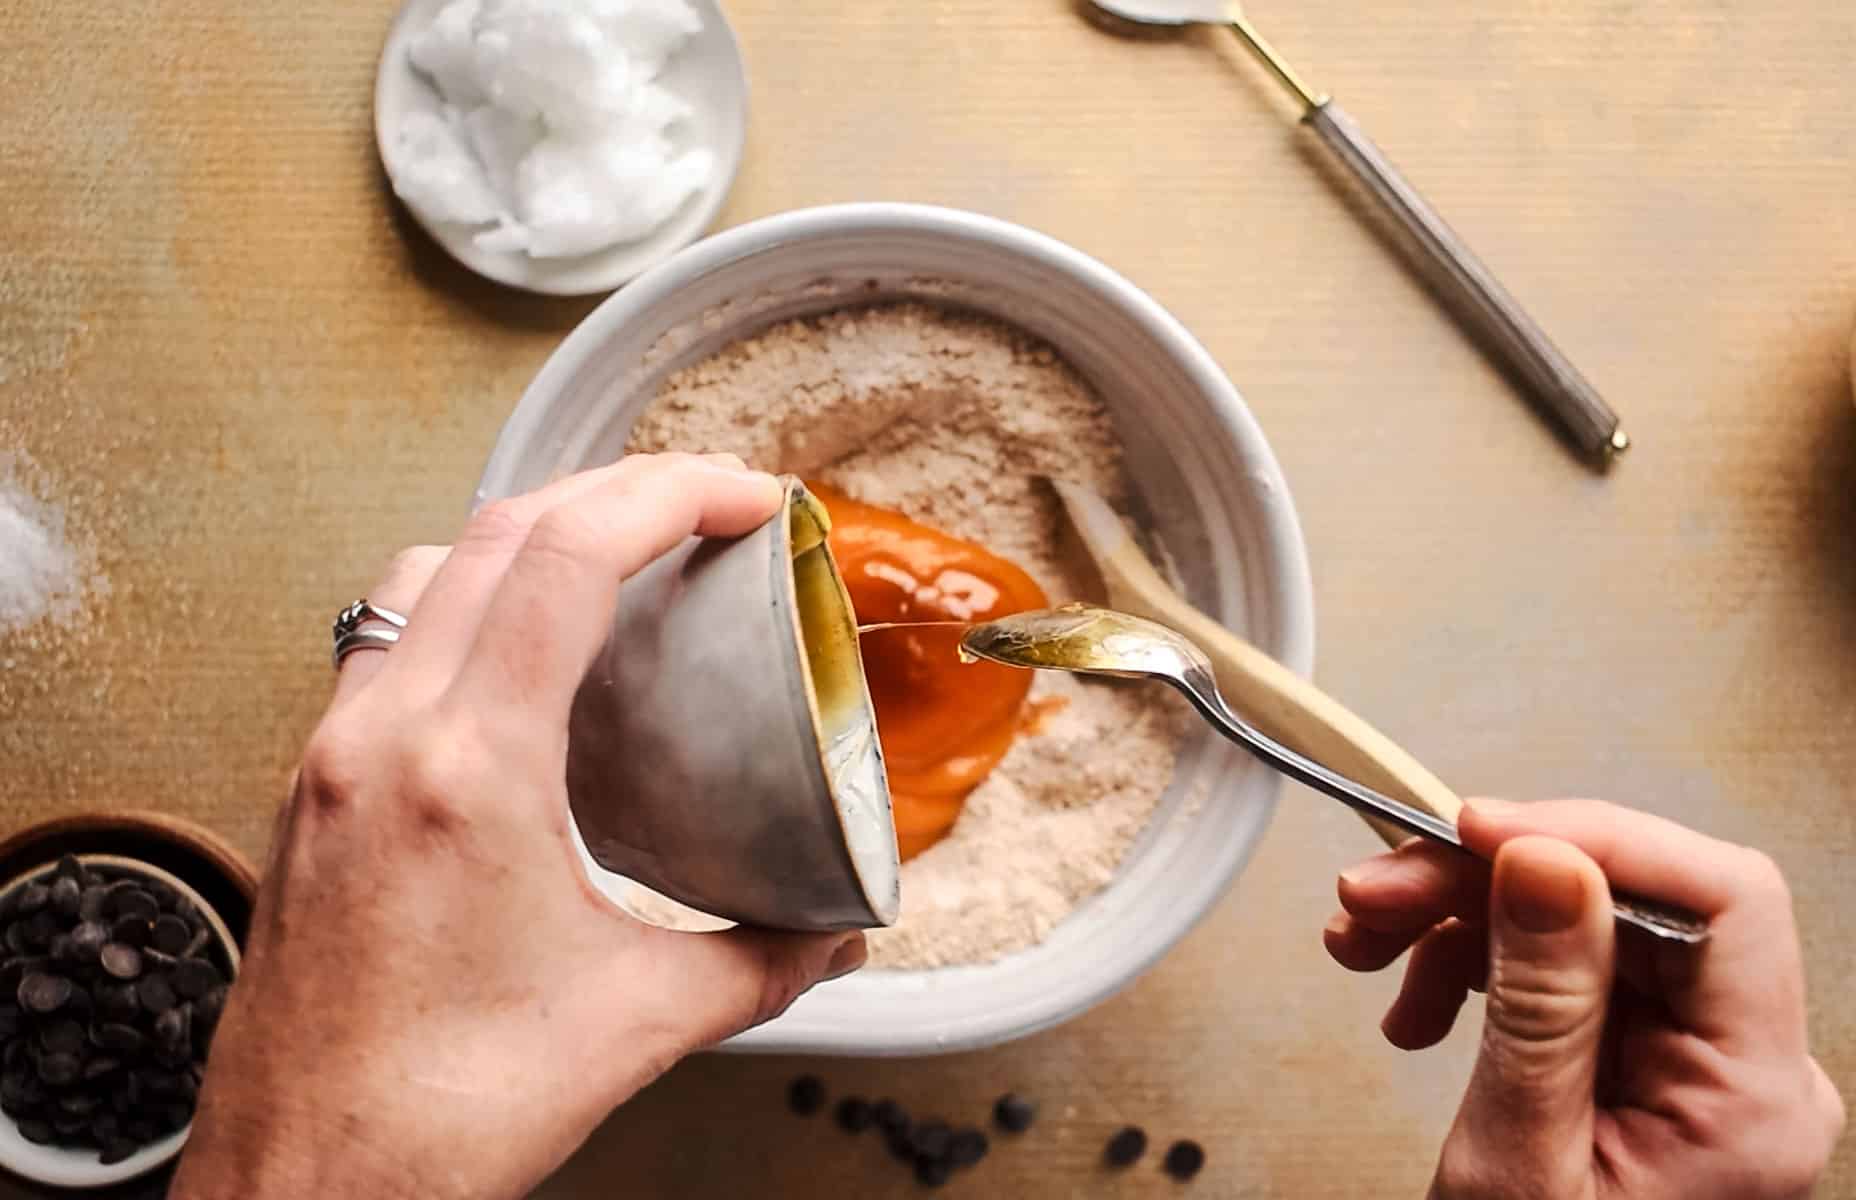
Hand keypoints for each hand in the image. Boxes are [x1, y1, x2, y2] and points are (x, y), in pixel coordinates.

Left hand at [172, 454, 865, 1199]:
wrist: (306, 1188)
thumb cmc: (439, 1113)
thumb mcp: (639, 1023)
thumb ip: (761, 961)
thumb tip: (835, 930)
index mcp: (469, 771)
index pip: (568, 556)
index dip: (671, 493)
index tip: (747, 496)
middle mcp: (383, 738)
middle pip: (496, 531)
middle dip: (615, 490)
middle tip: (705, 504)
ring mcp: (331, 758)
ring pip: (424, 572)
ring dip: (526, 534)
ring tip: (615, 554)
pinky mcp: (310, 791)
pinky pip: (386, 640)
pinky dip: (464, 603)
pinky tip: (520, 660)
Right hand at [1324, 798, 1843, 1199]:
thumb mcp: (1518, 1160)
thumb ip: (1542, 1005)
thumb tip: (1548, 857)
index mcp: (1756, 1100)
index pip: (1724, 900)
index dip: (1599, 840)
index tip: (1476, 830)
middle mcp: (1747, 1071)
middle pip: (1634, 903)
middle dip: (1486, 883)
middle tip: (1373, 890)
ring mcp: (1697, 1068)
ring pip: (1584, 924)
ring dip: (1458, 922)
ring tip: (1364, 948)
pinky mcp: (1643, 1067)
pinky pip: (1563, 972)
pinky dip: (1471, 967)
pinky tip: (1410, 1004)